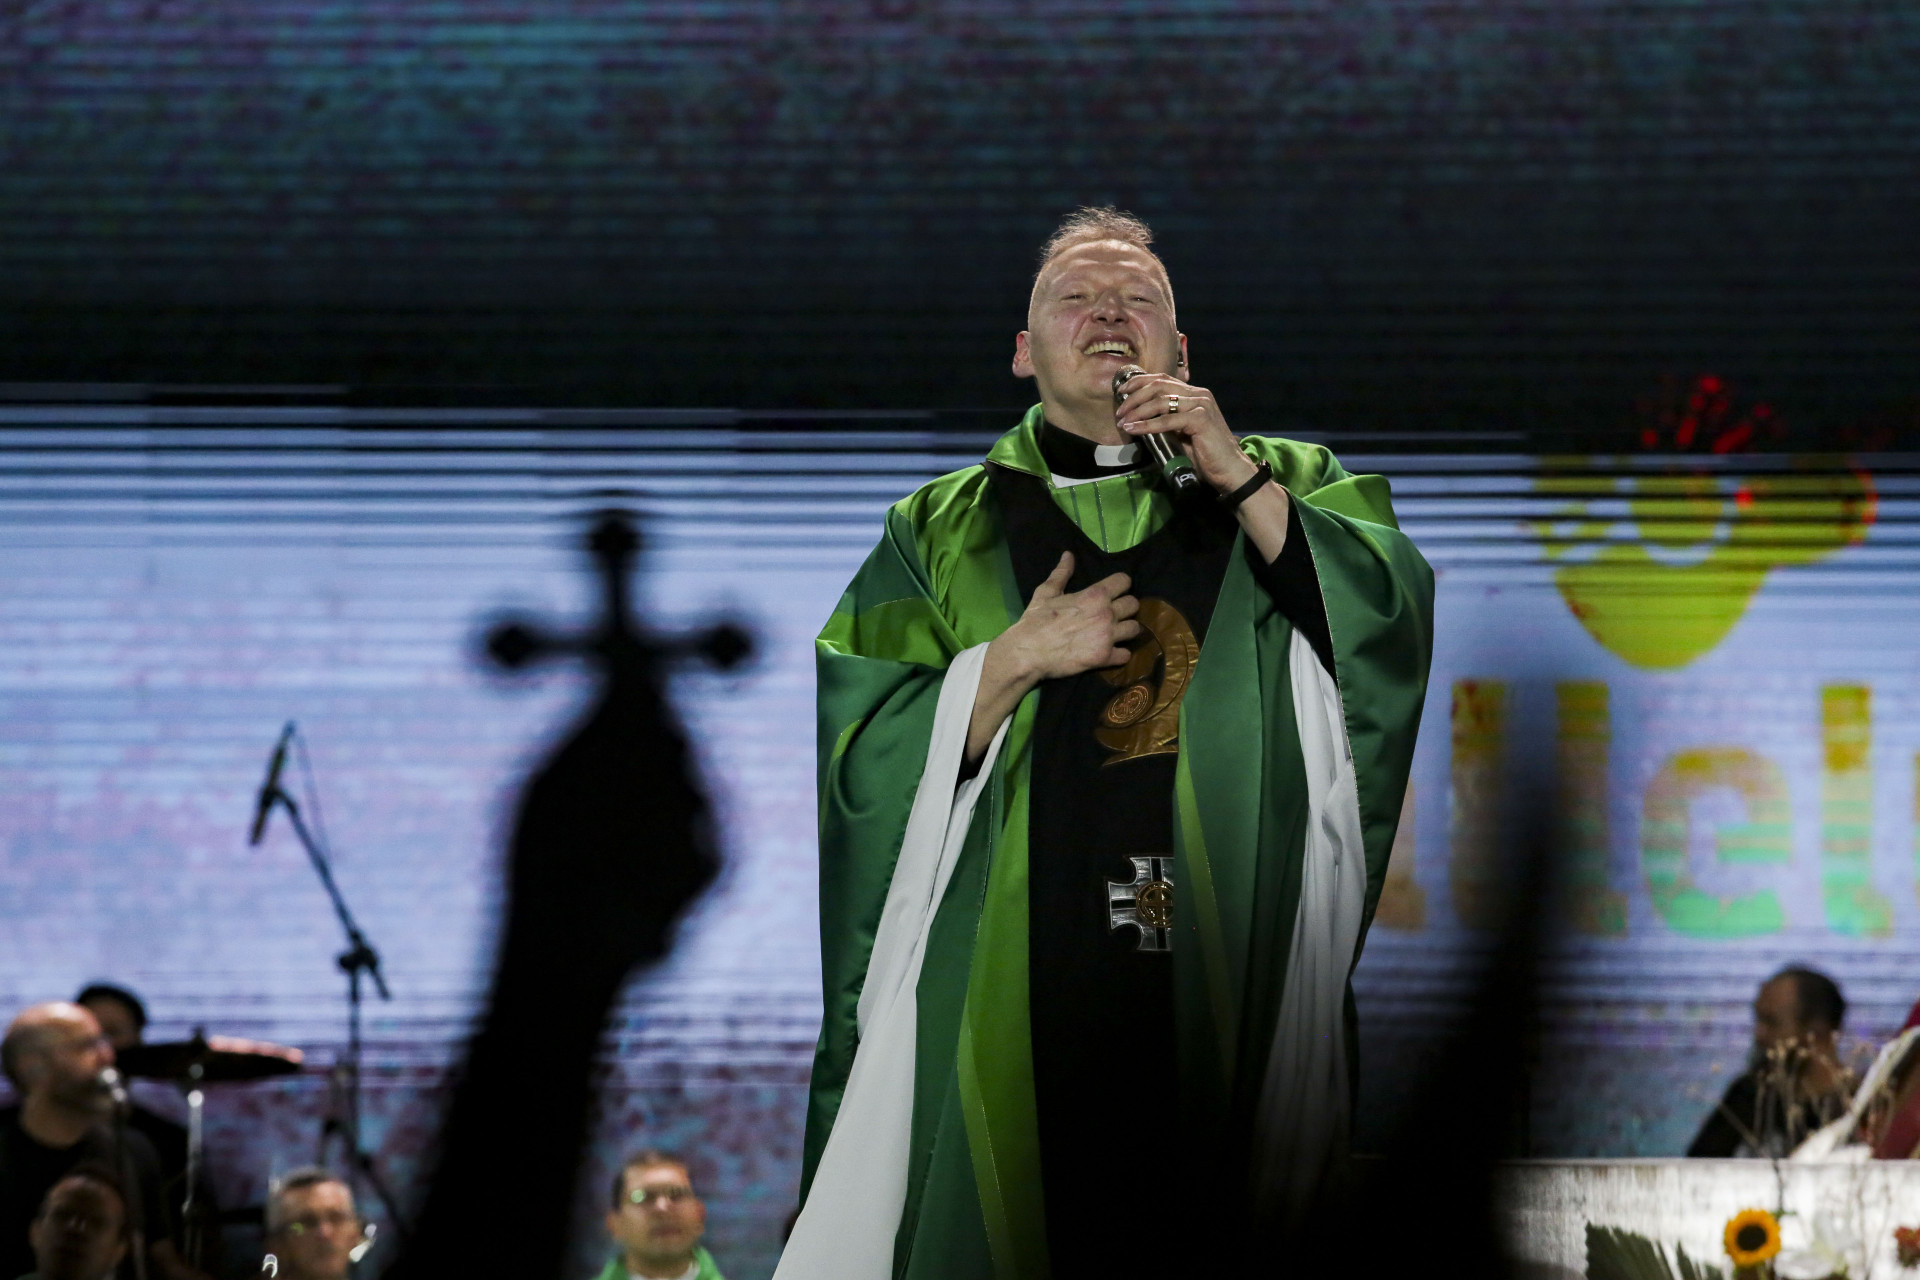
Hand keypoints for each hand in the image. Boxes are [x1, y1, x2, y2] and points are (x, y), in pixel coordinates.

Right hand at [998, 551, 1138, 682]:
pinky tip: (1111, 652)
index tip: (1115, 591)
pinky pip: (1126, 655)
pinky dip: (1120, 654)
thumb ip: (1061, 573)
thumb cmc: (1036, 620)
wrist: (1028, 652)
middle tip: (1115, 613)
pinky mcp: (1105, 657)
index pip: (1125, 581)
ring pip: (1135, 629)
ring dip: (1126, 630)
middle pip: (1134, 604)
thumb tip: (1068, 555)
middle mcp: (1106, 613)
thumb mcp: (1046, 592)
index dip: (1120, 585)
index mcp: (1095, 594)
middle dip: (1126, 608)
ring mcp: (1108, 636)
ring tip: (1116, 633)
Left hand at [1114, 371, 1260, 495]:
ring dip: (1137, 411)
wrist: (1230, 470)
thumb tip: (1139, 417)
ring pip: (1161, 400)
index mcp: (1195, 394)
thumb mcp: (1182, 432)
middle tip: (1119, 410)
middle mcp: (1199, 394)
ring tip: (1123, 422)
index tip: (1121, 391)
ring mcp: (1201, 404)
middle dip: (1134, 396)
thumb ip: (1167, 420)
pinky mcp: (1201, 418)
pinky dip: (1147, 425)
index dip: (1139, 382)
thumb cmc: (1206, 454)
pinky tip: (1133, 429)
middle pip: (1158, 385)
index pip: (1163, 379)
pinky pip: (1167, 420)